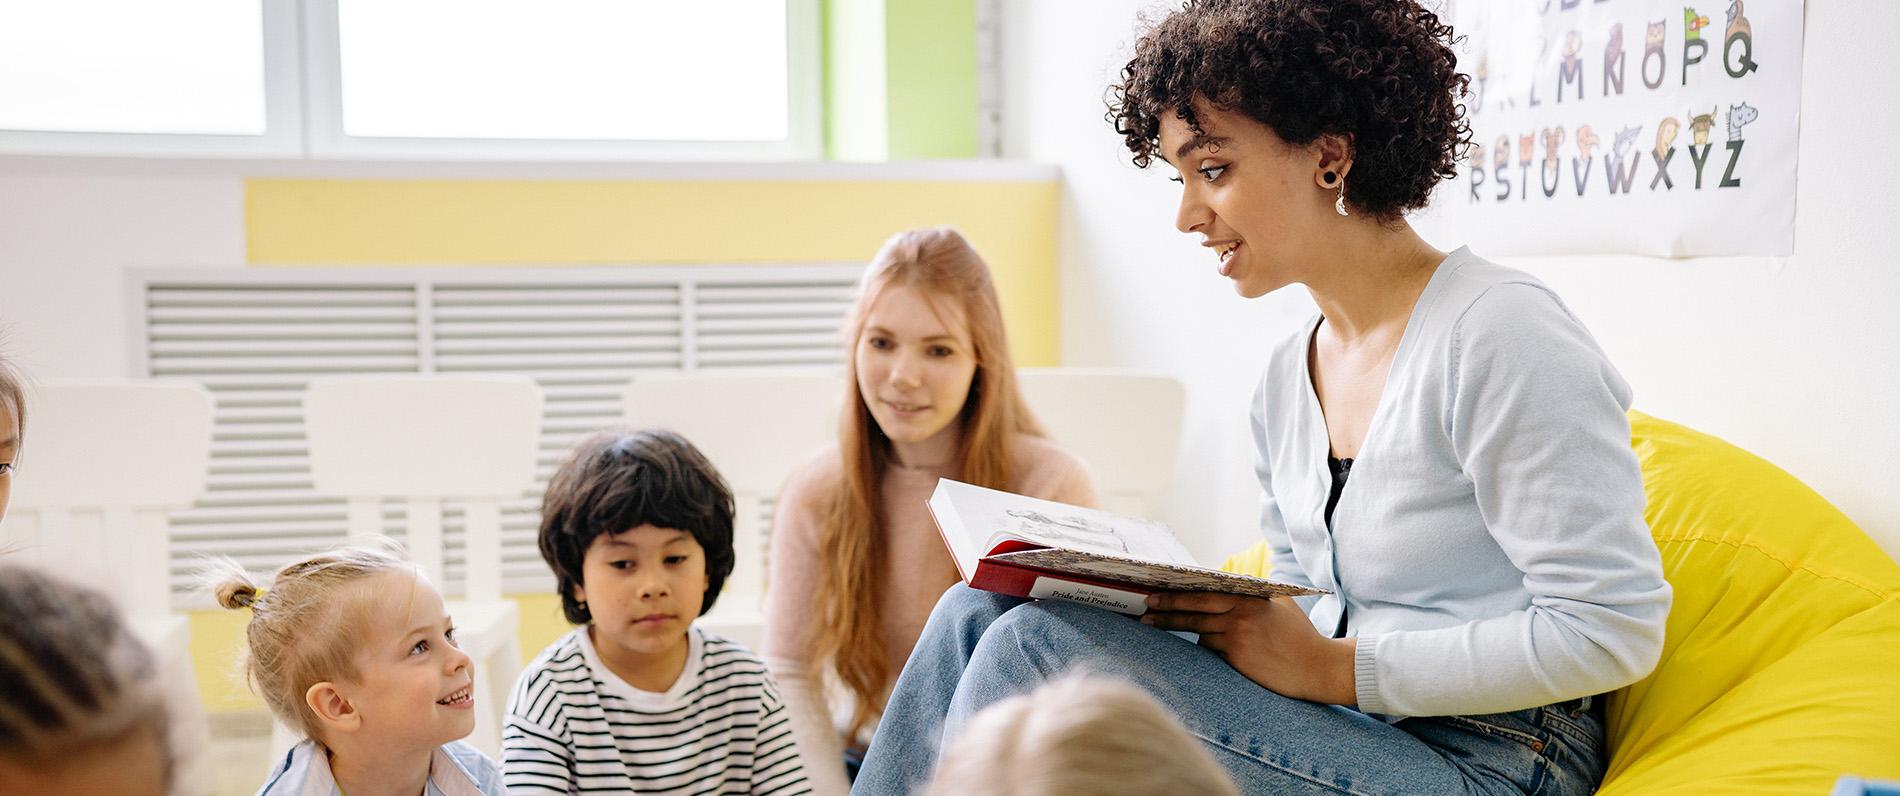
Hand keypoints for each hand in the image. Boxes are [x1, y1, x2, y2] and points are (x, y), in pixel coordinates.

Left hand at [1141, 592, 1358, 705]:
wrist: (1318, 667)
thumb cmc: (1301, 637)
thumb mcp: (1282, 605)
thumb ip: (1257, 595)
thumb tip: (1233, 585)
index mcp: (1250, 598)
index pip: (1206, 591)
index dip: (1180, 592)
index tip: (1158, 591)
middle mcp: (1241, 614)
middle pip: (1194, 609)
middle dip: (1165, 609)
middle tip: (1145, 609)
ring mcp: (1238, 636)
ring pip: (1199, 631)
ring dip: (1181, 628)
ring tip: (1153, 625)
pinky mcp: (1237, 658)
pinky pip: (1211, 650)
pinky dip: (1208, 648)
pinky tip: (1211, 648)